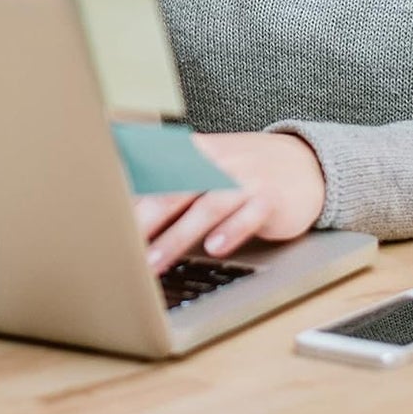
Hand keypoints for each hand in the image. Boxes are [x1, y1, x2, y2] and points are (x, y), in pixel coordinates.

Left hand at [134, 131, 325, 274]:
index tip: (106, 218)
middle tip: (120, 246)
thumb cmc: (245, 170)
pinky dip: (231, 231)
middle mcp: (218, 162)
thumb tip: (129, 206)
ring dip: (177, 236)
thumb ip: (175, 182)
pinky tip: (215, 249)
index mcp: (197, 151)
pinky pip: (248, 215)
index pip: (157, 171)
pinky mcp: (270, 198)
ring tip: (154, 261)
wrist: (306, 163)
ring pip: (206, 207)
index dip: (131, 195)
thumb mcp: (210, 166)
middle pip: (175, 190)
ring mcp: (245, 179)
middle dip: (144, 220)